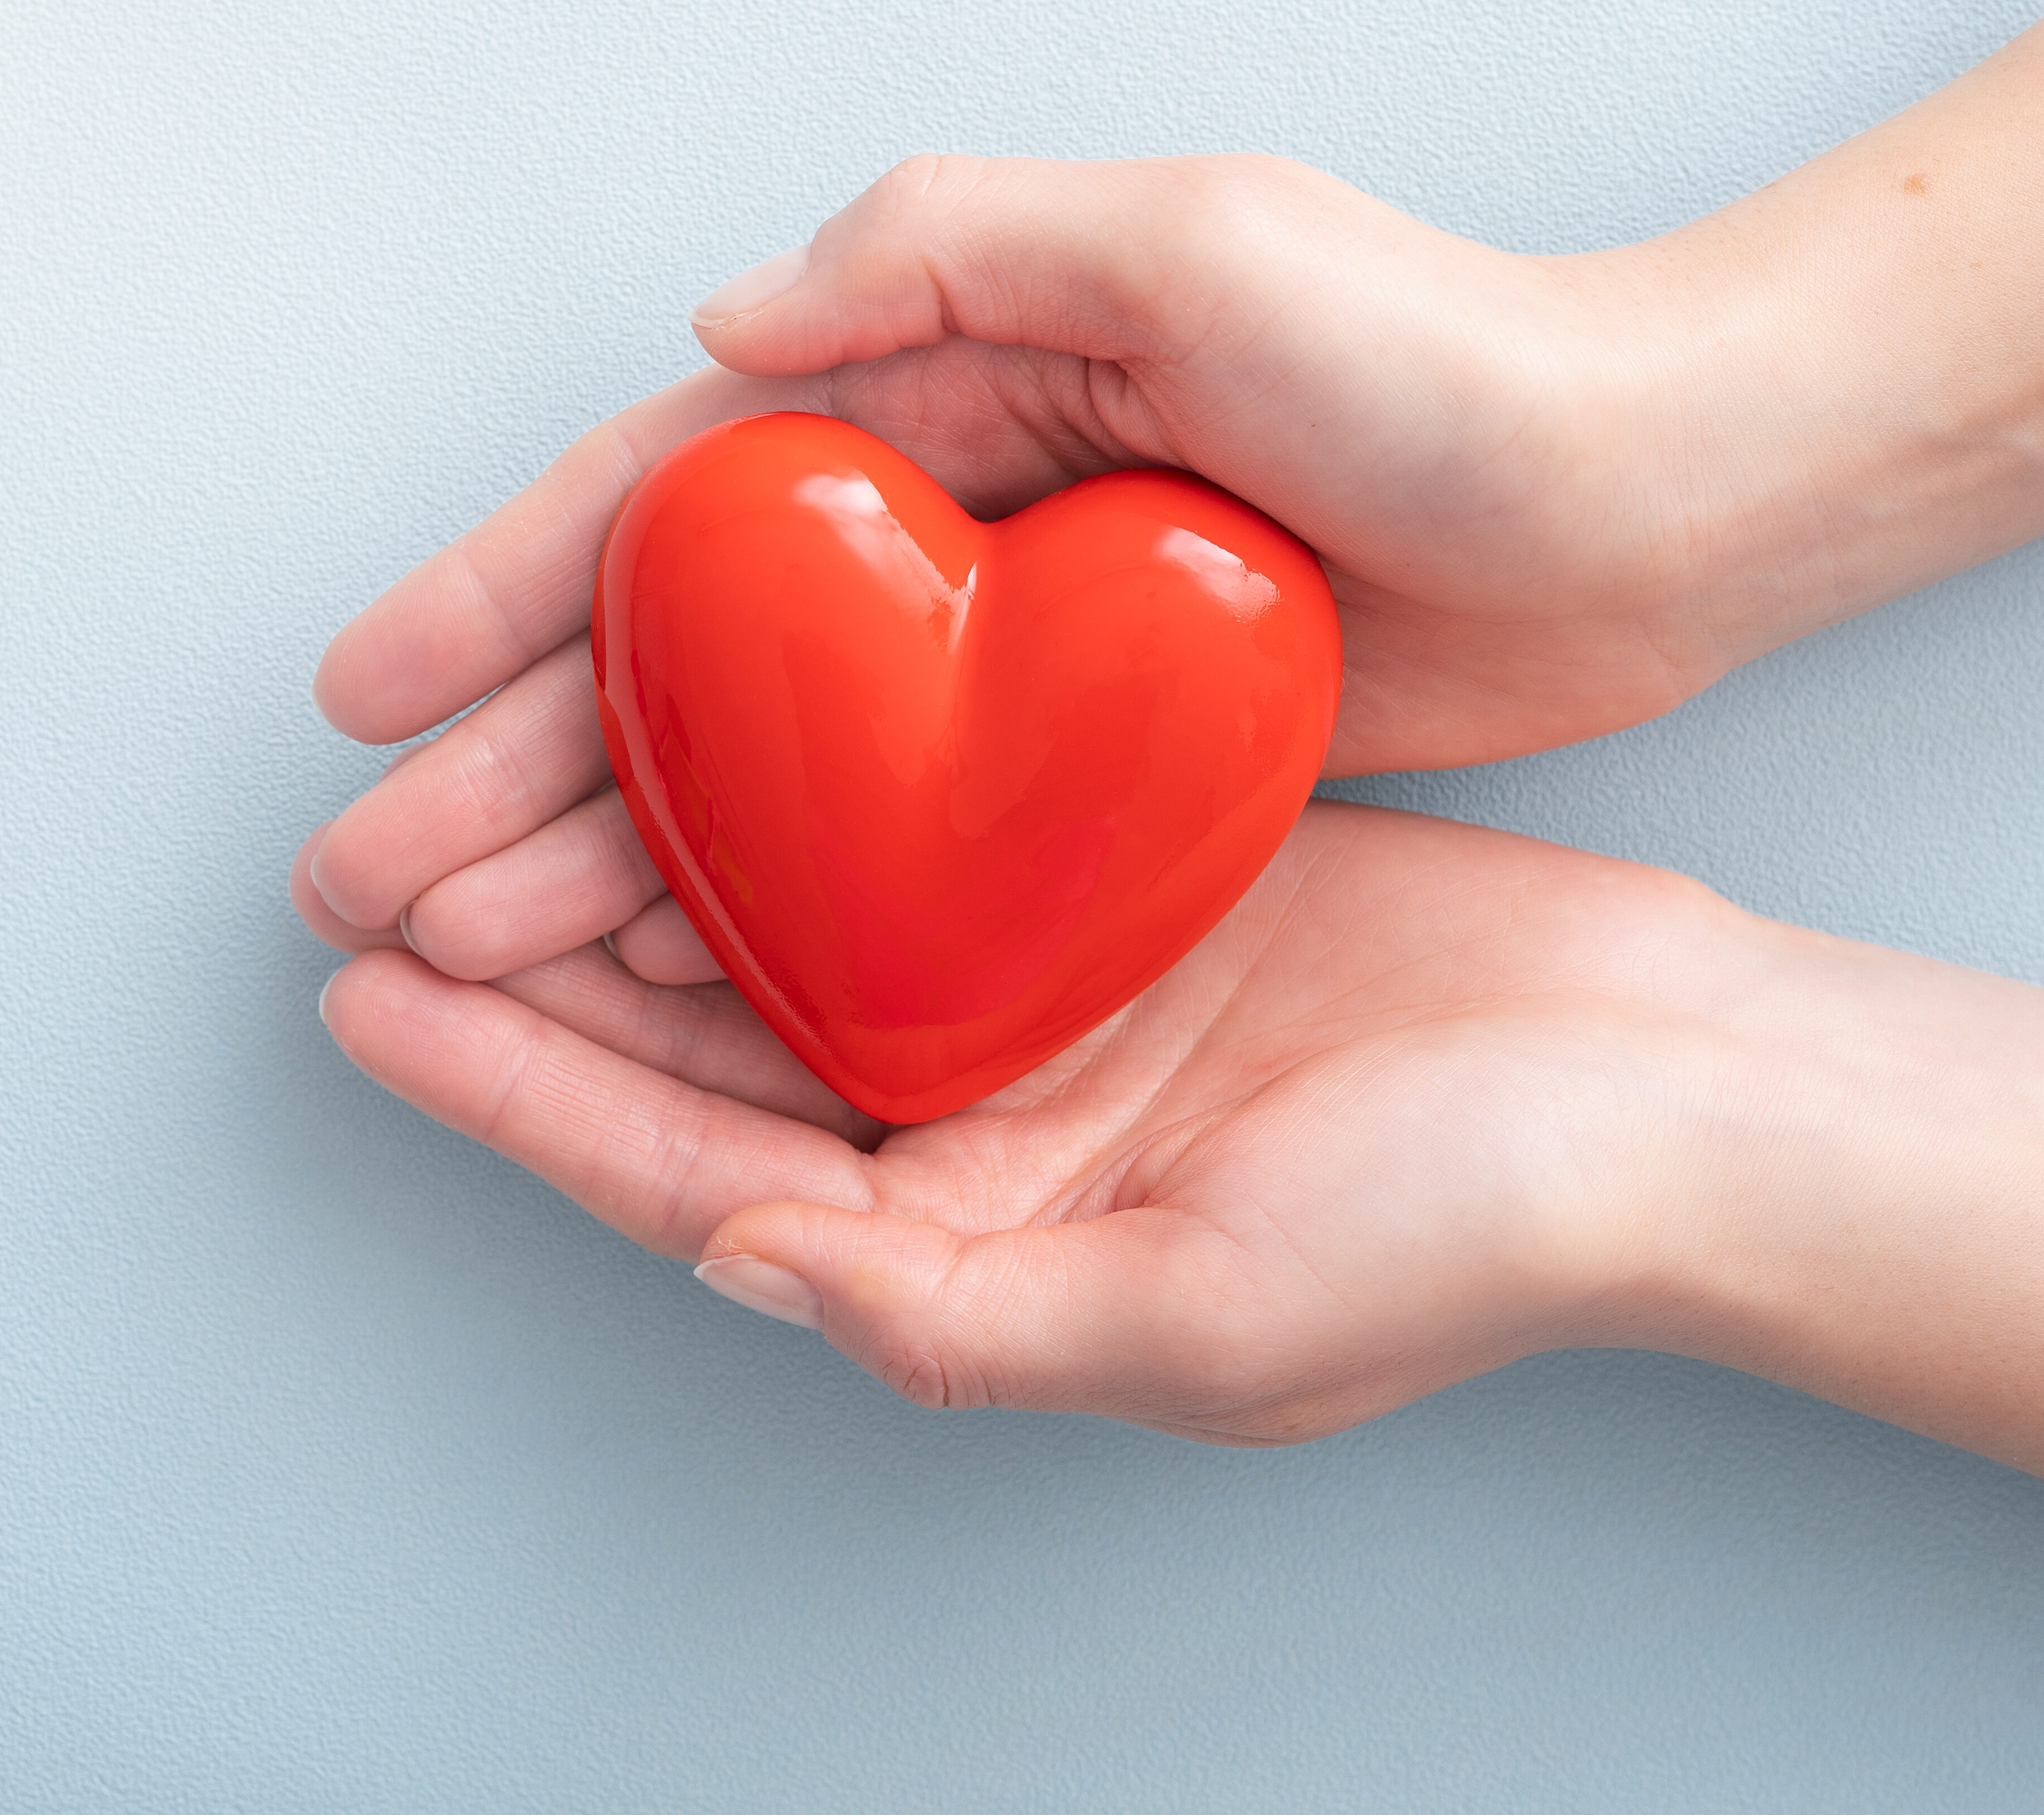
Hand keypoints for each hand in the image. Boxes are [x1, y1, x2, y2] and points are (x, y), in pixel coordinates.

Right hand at [297, 149, 1711, 978]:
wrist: (1642, 499)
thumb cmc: (1439, 358)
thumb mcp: (1194, 236)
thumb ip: (949, 254)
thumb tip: (728, 330)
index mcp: (939, 394)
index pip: (664, 503)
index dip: (500, 597)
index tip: (366, 697)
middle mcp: (945, 533)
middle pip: (677, 666)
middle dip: (508, 767)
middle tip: (373, 880)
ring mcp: (1004, 663)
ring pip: (756, 777)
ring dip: (606, 860)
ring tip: (472, 954)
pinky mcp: (1084, 770)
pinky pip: (880, 850)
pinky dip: (770, 911)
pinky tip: (678, 976)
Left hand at [317, 802, 1741, 1438]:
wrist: (1674, 1086)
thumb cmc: (1473, 1230)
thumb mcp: (1199, 1321)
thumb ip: (951, 1313)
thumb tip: (739, 1260)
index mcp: (973, 1253)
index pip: (684, 1173)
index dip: (514, 1094)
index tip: (369, 1006)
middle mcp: (984, 1134)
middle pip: (701, 1048)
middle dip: (532, 971)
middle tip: (377, 876)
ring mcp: (1045, 1004)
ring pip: (788, 928)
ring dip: (644, 863)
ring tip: (495, 792)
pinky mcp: (1117, 890)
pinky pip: (920, 832)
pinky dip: (810, 785)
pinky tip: (717, 722)